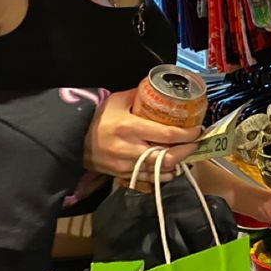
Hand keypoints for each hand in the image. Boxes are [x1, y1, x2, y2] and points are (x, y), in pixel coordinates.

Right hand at [83, 88, 200, 182]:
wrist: (73, 141)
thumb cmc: (97, 118)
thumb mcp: (116, 101)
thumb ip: (139, 96)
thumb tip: (161, 92)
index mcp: (129, 127)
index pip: (166, 134)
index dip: (186, 134)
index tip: (197, 130)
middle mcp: (130, 149)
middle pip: (167, 157)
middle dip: (186, 151)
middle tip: (195, 143)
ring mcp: (127, 165)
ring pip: (160, 170)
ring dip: (178, 163)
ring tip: (187, 153)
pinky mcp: (123, 175)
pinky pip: (150, 178)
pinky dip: (164, 173)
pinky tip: (172, 164)